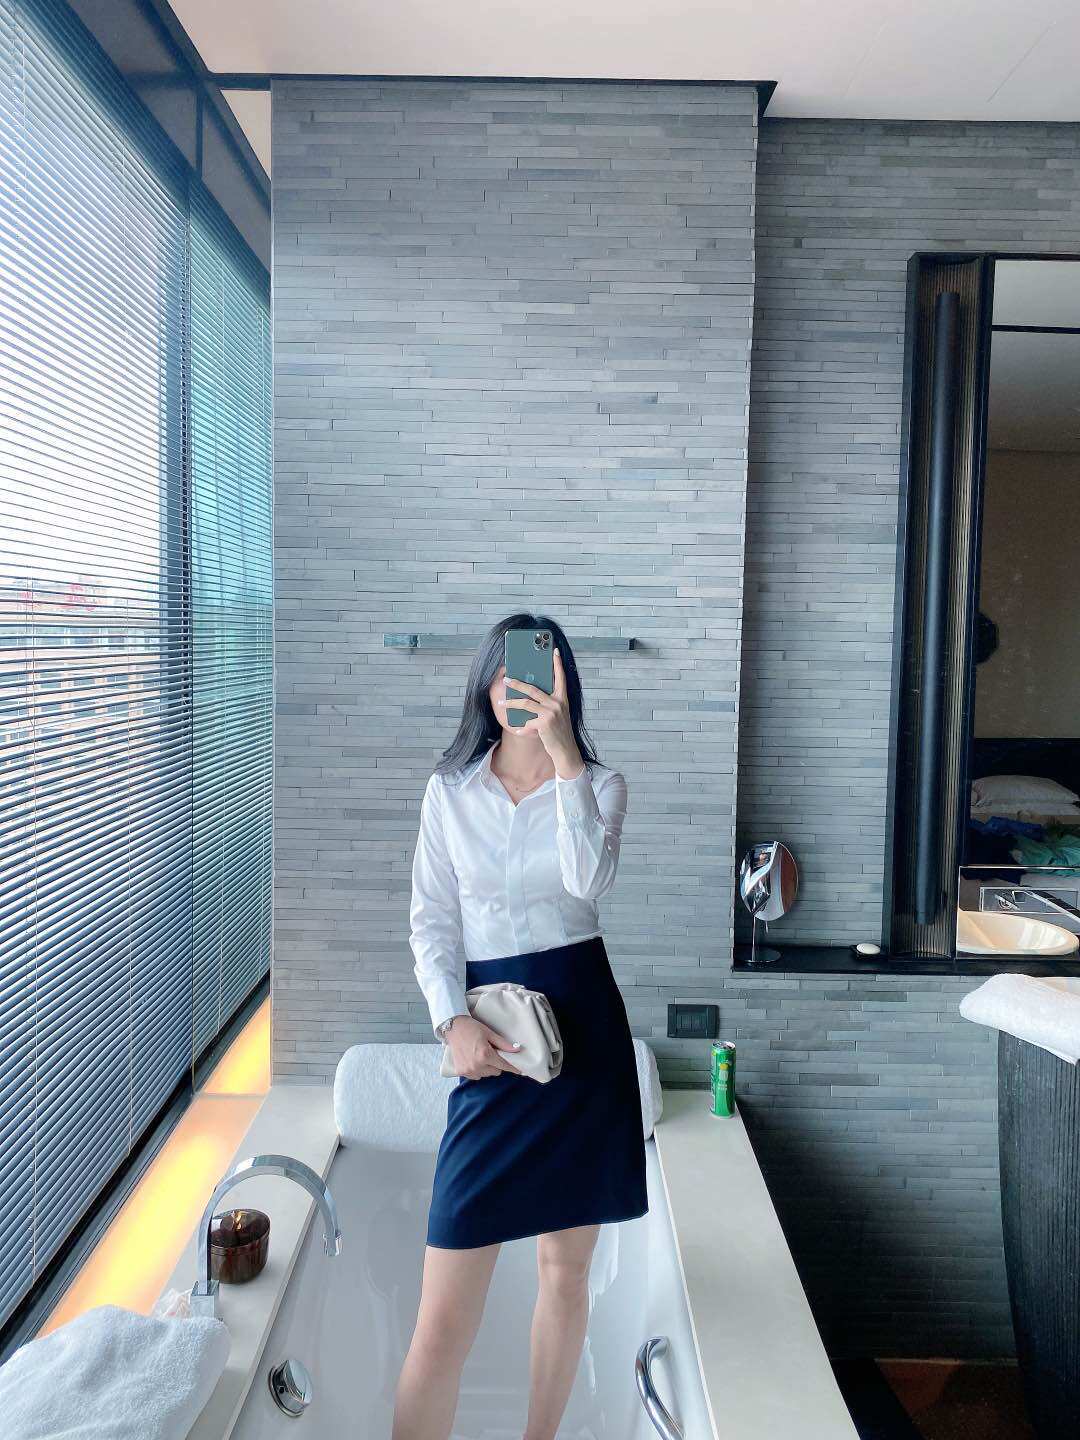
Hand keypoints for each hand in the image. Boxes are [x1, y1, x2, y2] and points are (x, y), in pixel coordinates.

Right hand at [445, 1015, 522, 1079]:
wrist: (452, 1027)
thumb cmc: (471, 1028)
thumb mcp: (489, 1033)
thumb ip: (503, 1044)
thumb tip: (517, 1049)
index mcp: (485, 1054)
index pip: (503, 1065)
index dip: (512, 1067)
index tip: (519, 1070)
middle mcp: (476, 1065)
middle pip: (496, 1071)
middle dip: (497, 1064)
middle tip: (492, 1053)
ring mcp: (468, 1070)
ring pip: (486, 1074)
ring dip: (487, 1068)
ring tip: (481, 1055)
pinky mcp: (461, 1072)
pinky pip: (476, 1076)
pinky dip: (478, 1070)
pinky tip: (474, 1060)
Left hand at [497, 647, 583, 778]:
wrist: (566, 750)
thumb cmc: (559, 732)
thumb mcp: (558, 715)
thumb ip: (547, 704)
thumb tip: (529, 694)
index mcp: (562, 698)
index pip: (561, 677)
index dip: (558, 664)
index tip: (554, 651)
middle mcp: (558, 703)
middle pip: (533, 688)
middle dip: (517, 683)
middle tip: (506, 679)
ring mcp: (552, 712)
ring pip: (526, 703)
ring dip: (511, 704)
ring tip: (501, 703)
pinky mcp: (545, 723)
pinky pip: (527, 722)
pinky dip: (522, 728)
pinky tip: (518, 731)